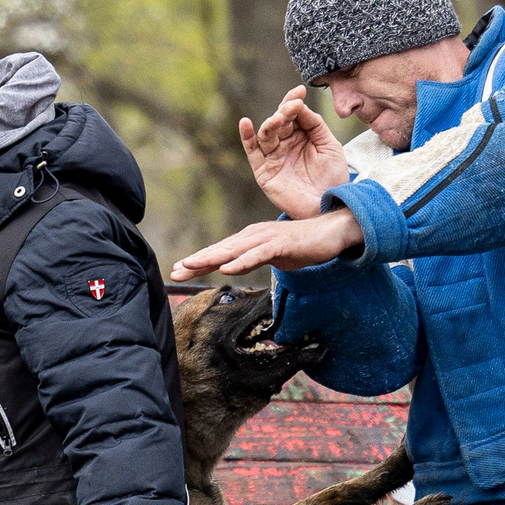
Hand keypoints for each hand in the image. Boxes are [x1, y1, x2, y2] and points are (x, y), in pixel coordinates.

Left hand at [170, 208, 364, 281]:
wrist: (331, 232)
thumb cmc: (301, 245)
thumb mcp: (270, 256)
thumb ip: (250, 260)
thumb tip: (232, 269)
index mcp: (249, 240)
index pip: (219, 253)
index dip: (198, 262)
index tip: (177, 272)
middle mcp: (253, 236)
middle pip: (220, 250)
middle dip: (196, 261)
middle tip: (174, 271)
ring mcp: (266, 238)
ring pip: (233, 250)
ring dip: (211, 258)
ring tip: (191, 266)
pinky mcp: (281, 244)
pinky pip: (258, 254)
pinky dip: (242, 260)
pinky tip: (227, 268)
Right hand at [243, 87, 350, 217]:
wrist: (329, 205)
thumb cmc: (332, 176)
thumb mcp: (330, 145)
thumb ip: (314, 124)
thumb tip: (299, 105)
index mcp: (301, 135)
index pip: (293, 113)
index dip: (294, 101)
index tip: (300, 91)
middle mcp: (285, 144)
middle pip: (279, 121)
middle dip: (285, 112)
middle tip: (293, 107)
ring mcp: (273, 157)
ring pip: (266, 134)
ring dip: (271, 123)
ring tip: (279, 118)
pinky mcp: (264, 172)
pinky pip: (252, 152)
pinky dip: (246, 137)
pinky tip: (245, 123)